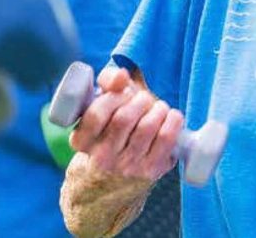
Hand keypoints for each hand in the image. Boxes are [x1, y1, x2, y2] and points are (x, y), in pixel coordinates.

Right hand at [69, 66, 183, 181]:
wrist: (113, 180)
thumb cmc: (109, 132)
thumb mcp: (100, 108)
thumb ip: (107, 83)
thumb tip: (121, 76)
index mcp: (82, 141)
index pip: (97, 114)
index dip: (114, 96)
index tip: (123, 93)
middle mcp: (102, 158)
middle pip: (124, 118)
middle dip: (140, 100)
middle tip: (144, 99)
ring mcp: (127, 167)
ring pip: (147, 127)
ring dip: (158, 108)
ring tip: (158, 107)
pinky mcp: (150, 171)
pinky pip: (166, 139)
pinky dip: (173, 120)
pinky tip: (171, 116)